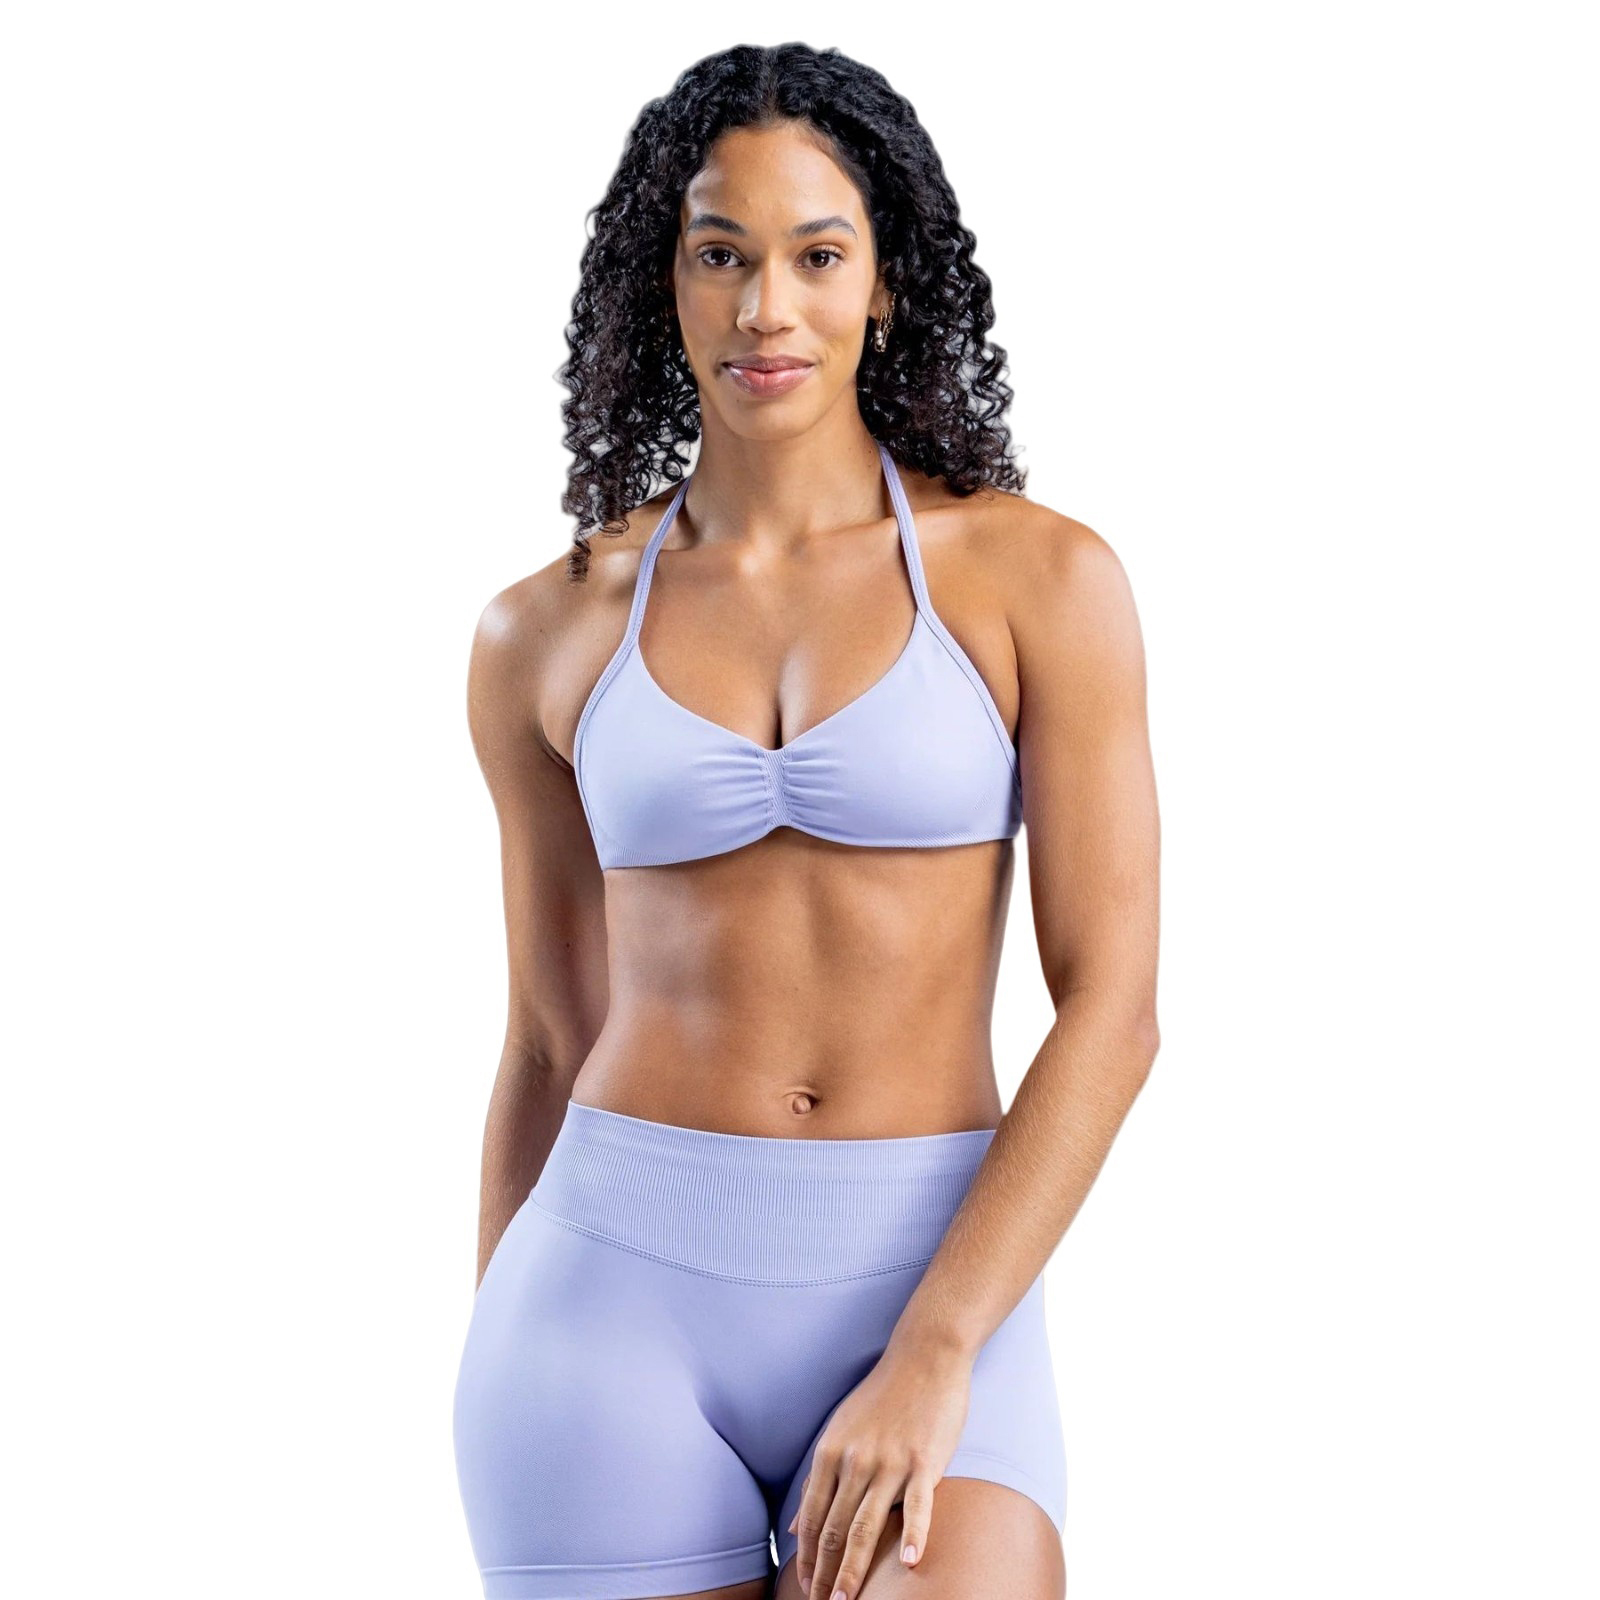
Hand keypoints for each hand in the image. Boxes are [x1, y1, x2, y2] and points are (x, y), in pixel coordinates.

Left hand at [786, 1334, 973, 1599]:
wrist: (924, 1356)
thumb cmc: (882, 1396)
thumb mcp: (840, 1432)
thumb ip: (818, 1480)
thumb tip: (793, 1528)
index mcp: (830, 1452)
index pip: (811, 1518)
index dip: (807, 1559)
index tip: (806, 1589)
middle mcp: (854, 1459)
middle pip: (833, 1528)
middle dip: (824, 1573)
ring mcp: (890, 1461)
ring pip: (866, 1525)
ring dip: (854, 1568)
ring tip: (847, 1599)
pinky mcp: (924, 1460)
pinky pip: (917, 1504)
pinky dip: (913, 1534)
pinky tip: (910, 1563)